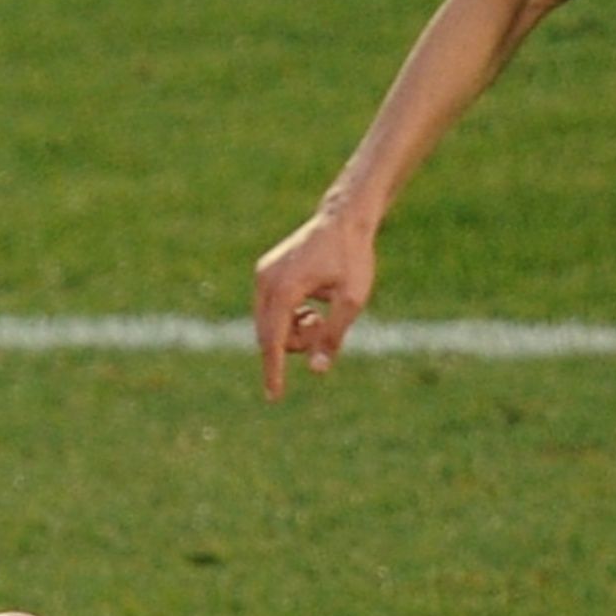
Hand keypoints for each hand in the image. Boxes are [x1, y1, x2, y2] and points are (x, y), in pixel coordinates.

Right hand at [252, 211, 375, 399]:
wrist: (344, 220)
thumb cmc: (352, 258)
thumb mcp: (352, 300)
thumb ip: (333, 337)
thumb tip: (317, 371)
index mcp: (284, 288)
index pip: (273, 340)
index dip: (274, 370)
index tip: (274, 396)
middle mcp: (265, 280)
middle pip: (270, 335)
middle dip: (297, 343)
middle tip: (324, 327)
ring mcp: (263, 275)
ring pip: (269, 325)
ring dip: (294, 331)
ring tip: (320, 315)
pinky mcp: (266, 273)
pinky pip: (271, 312)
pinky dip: (289, 319)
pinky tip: (311, 307)